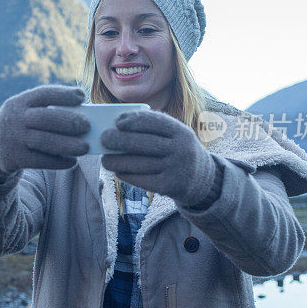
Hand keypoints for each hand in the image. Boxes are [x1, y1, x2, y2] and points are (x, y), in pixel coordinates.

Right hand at [0, 85, 89, 181]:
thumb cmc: (20, 128)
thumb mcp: (25, 114)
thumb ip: (47, 112)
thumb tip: (83, 118)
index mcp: (19, 102)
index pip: (43, 94)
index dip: (64, 94)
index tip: (82, 96)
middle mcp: (13, 118)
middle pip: (44, 118)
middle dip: (69, 121)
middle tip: (87, 126)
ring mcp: (12, 139)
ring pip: (43, 141)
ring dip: (67, 144)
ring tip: (85, 147)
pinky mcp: (13, 158)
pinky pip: (40, 161)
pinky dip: (58, 162)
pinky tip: (72, 162)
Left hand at [100, 110, 217, 205]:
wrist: (202, 180)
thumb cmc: (177, 151)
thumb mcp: (174, 136)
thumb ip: (152, 129)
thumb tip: (117, 127)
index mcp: (181, 132)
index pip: (154, 122)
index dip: (134, 120)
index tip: (117, 122)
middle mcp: (181, 149)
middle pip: (143, 143)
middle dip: (119, 140)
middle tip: (104, 138)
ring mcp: (176, 169)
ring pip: (139, 164)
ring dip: (117, 161)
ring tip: (105, 160)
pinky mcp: (170, 186)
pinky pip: (142, 180)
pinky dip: (127, 175)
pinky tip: (118, 171)